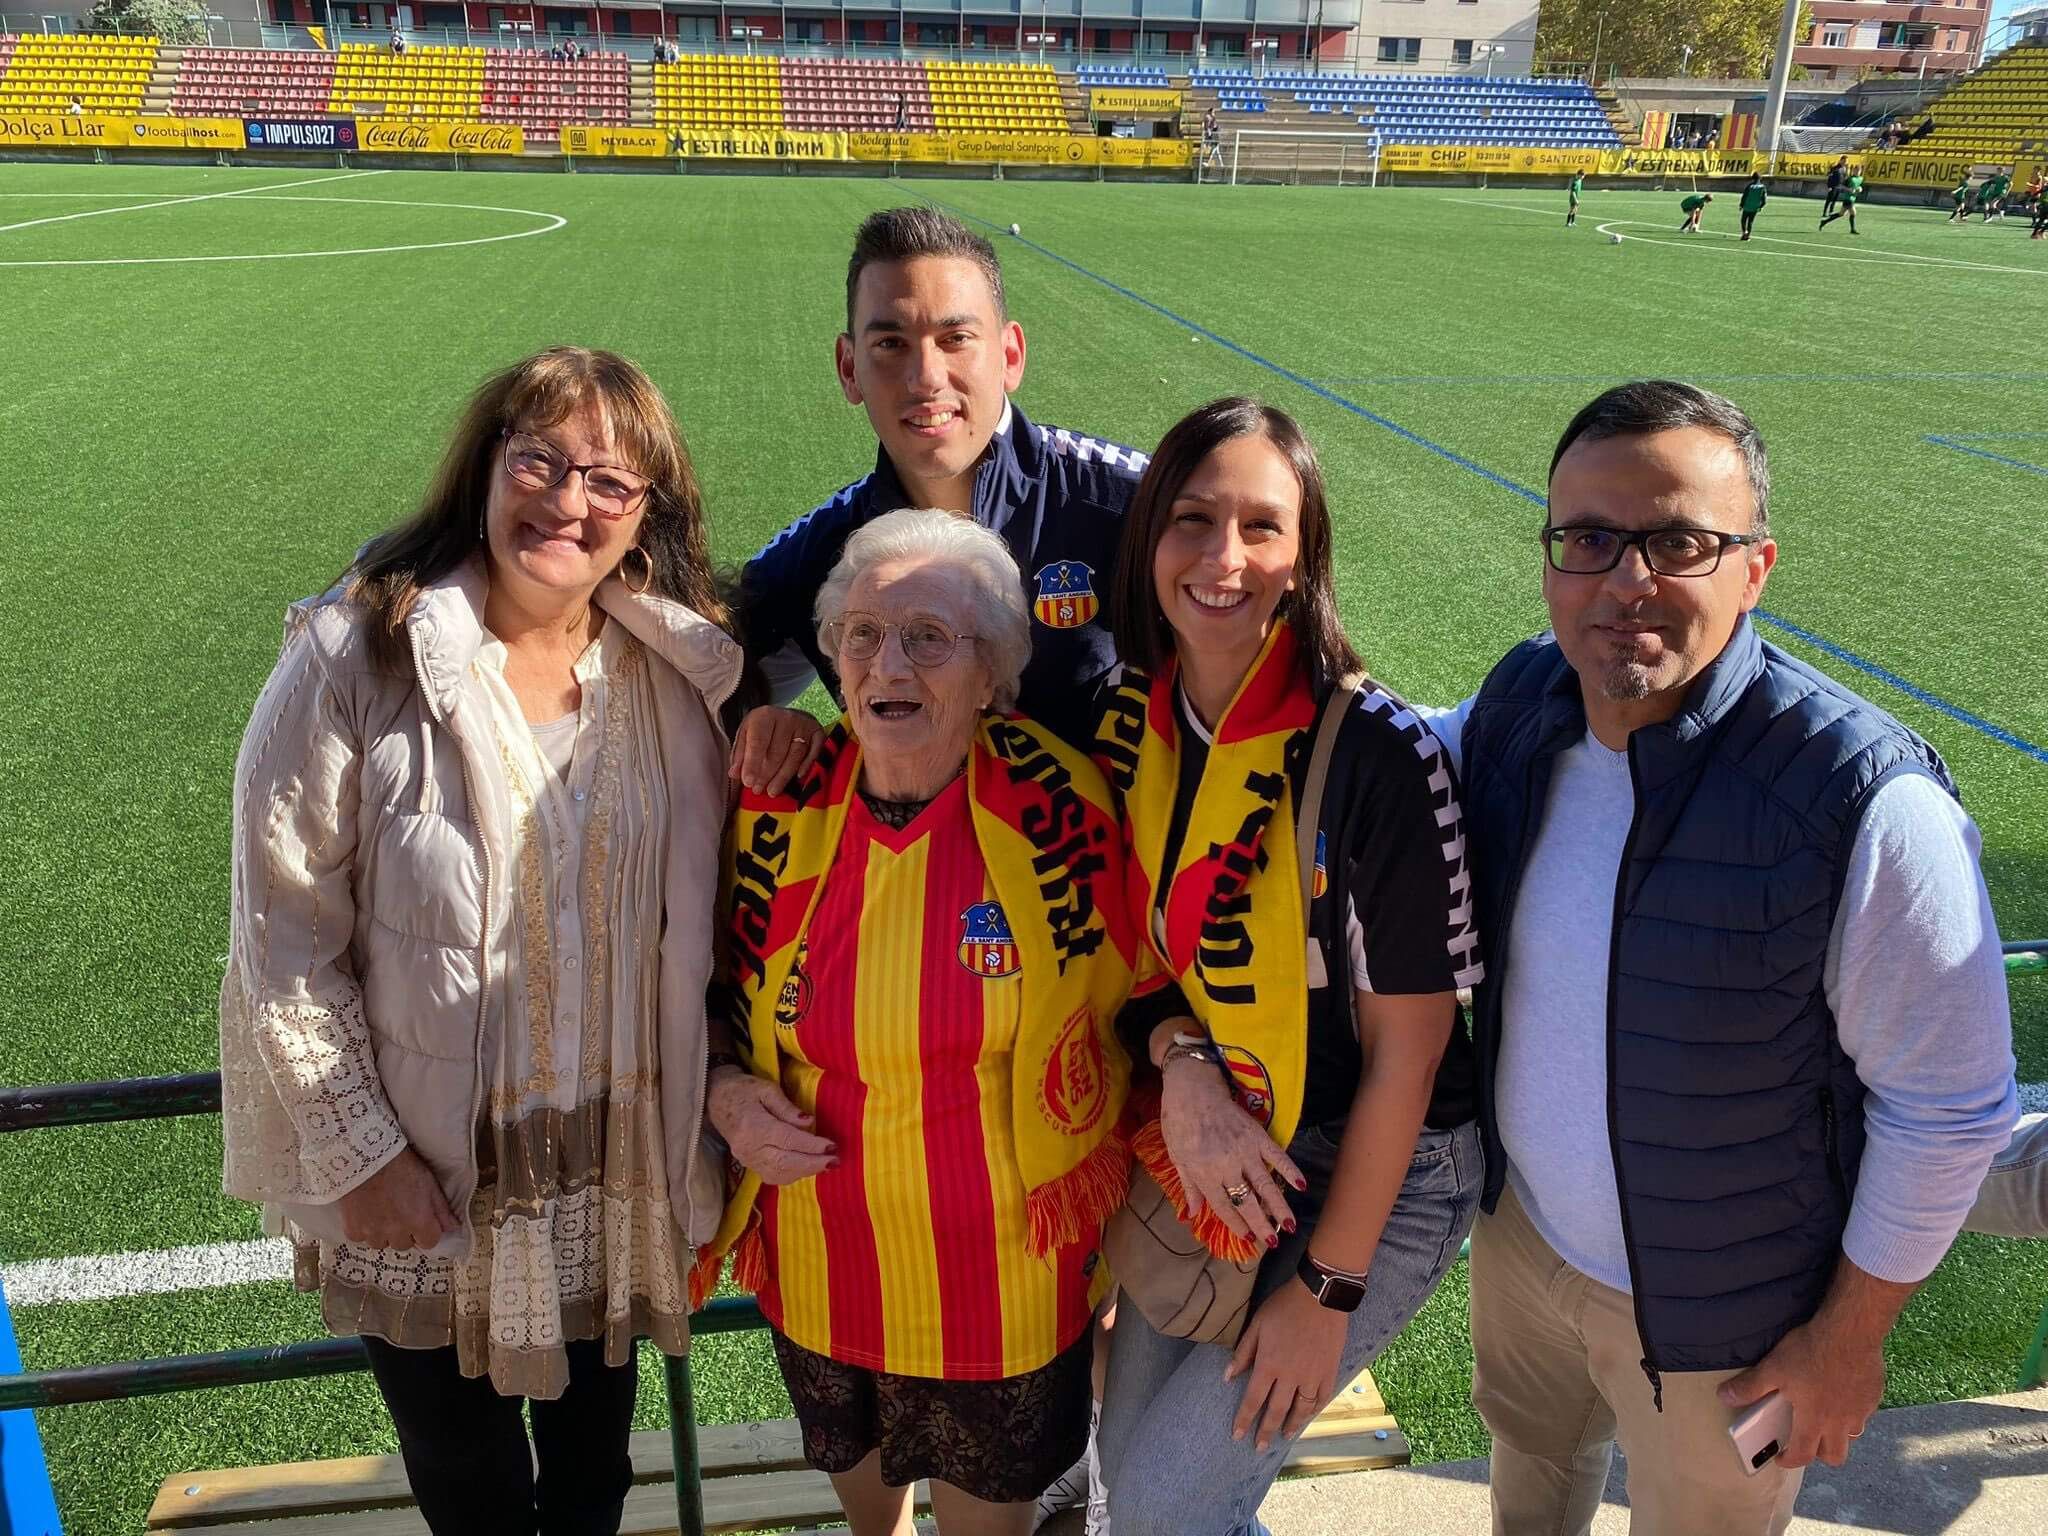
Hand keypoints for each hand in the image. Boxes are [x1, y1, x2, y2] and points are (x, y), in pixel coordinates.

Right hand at [336, 1147, 458, 1250]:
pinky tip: (365, 1211)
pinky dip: (363, 1228)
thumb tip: (453, 1227)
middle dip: (404, 1232)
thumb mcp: (429, 1184)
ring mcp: (373, 1233)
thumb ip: (442, 1210)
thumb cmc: (401, 1166)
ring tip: (380, 1211)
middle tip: (399, 1212)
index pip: (429, 1242)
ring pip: (382, 1243)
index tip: (421, 1220)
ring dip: (383, 1232)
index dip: (426, 1231)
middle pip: (405, 1244)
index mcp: (419, 1221)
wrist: (366, 1157)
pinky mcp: (353, 1230)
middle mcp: (397, 1232)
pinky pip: (361, 1238)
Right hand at [708, 1066, 835, 1184]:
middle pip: (785, 1162)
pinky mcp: (749, 1165)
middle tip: (835, 1160)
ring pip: (780, 1174)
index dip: (811, 1145)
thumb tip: (809, 1123)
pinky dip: (794, 1174)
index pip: (787, 1140)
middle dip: (813, 1163)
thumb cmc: (743, 1089)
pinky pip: (773, 1176)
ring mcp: (747, 1160)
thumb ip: (787, 1108)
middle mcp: (749, 1148)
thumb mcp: (766, 1089)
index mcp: (753, 1126)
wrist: (716, 1099)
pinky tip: (808, 1167)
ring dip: (806, 1171)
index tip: (832, 1145)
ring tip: (827, 1164)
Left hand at [730, 706, 825, 795]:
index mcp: (764, 716)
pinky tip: (798, 778)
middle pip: (777, 751)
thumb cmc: (763, 729)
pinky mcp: (818, 732)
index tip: (748, 782)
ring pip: (795, 755)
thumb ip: (740, 755)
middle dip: (766, 774)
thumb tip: (735, 774)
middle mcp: (786, 717)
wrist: (786, 716)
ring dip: (783, 776)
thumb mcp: (746, 735)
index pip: (758, 742)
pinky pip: (814, 752)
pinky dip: (806, 766)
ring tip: (772, 791)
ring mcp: (804, 725)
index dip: (752, 763)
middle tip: (758, 790)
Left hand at [1159, 1054, 1303, 1247]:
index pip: (1224, 1206)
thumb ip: (1189, 1185)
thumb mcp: (1177, 1156)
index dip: (1236, 1223)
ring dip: (1279, 1207)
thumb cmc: (1179, 1122)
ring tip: (1290, 1225)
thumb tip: (1194, 1213)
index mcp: (1204, 1173)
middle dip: (1261, 1223)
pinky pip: (1277, 1156)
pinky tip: (1301, 1185)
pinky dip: (1290, 1170)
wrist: (1193, 1088)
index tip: (1248, 1237)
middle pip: (1247, 1201)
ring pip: (1265, 1185)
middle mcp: (1227, 1166)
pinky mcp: (1258, 1135)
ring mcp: (1245, 1150)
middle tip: (1273, 1242)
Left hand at [1225, 1278, 1348, 1452]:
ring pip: (1301, 1409)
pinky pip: (1322, 1398)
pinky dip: (1314, 1410)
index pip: (1253, 1399)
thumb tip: (1227, 1377)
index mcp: (1269, 1364)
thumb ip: (1243, 1352)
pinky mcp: (1329, 1371)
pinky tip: (1308, 1416)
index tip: (1237, 1435)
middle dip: (1265, 1430)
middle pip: (1276, 1410)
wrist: (1320, 1296)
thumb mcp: (1257, 1324)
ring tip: (1283, 1437)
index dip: (1244, 1419)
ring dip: (1290, 1425)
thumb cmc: (1284, 1306)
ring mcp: (1312, 1376)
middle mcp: (1290, 1376)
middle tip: (1259, 1447)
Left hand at [1717, 1314, 1885, 1468]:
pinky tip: (1843, 1396)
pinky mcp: (1873, 1396)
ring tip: (1825, 1420)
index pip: (1803, 1454)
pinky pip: (1864, 1414)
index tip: (1781, 1458)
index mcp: (1814, 1420)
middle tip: (1807, 1442)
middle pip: (1835, 1456)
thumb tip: (1725, 1397)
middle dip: (1819, 1455)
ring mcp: (1861, 1410)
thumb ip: (1750, 1386)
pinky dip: (1852, 1412)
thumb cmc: (1811, 1351)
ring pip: (1853, 1436)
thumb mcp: (1773, 1368)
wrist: (1850, 1332)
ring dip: (1839, 1434)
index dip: (1789, 1460)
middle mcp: (1841, 1422)